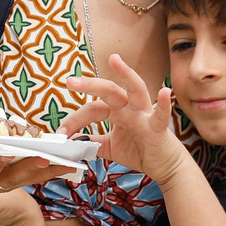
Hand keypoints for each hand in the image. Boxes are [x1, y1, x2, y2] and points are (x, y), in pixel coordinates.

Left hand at [60, 54, 186, 182]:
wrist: (165, 166)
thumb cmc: (139, 151)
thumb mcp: (109, 147)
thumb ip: (92, 142)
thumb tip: (71, 141)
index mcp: (117, 111)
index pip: (92, 109)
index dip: (74, 120)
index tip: (60, 134)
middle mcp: (130, 108)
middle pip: (109, 90)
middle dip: (90, 84)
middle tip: (70, 81)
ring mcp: (145, 115)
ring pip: (136, 90)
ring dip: (126, 74)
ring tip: (115, 59)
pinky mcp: (159, 128)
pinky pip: (161, 115)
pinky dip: (163, 104)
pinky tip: (164, 92)